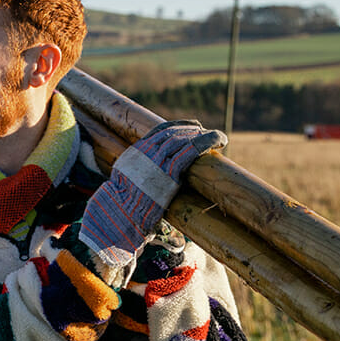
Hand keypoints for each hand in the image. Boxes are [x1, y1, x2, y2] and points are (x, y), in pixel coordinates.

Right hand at [79, 120, 225, 270]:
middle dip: (193, 130)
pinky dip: (207, 142)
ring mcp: (157, 161)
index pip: (160, 130)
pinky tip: (219, 140)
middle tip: (206, 133)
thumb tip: (147, 174)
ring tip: (217, 138)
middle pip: (174, 133)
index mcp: (136, 151)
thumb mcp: (125, 179)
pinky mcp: (169, 172)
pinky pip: (192, 151)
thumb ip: (137, 170)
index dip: (178, 126)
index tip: (191, 126)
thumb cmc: (123, 204)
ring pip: (184, 139)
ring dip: (203, 135)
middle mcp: (146, 152)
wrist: (120, 214)